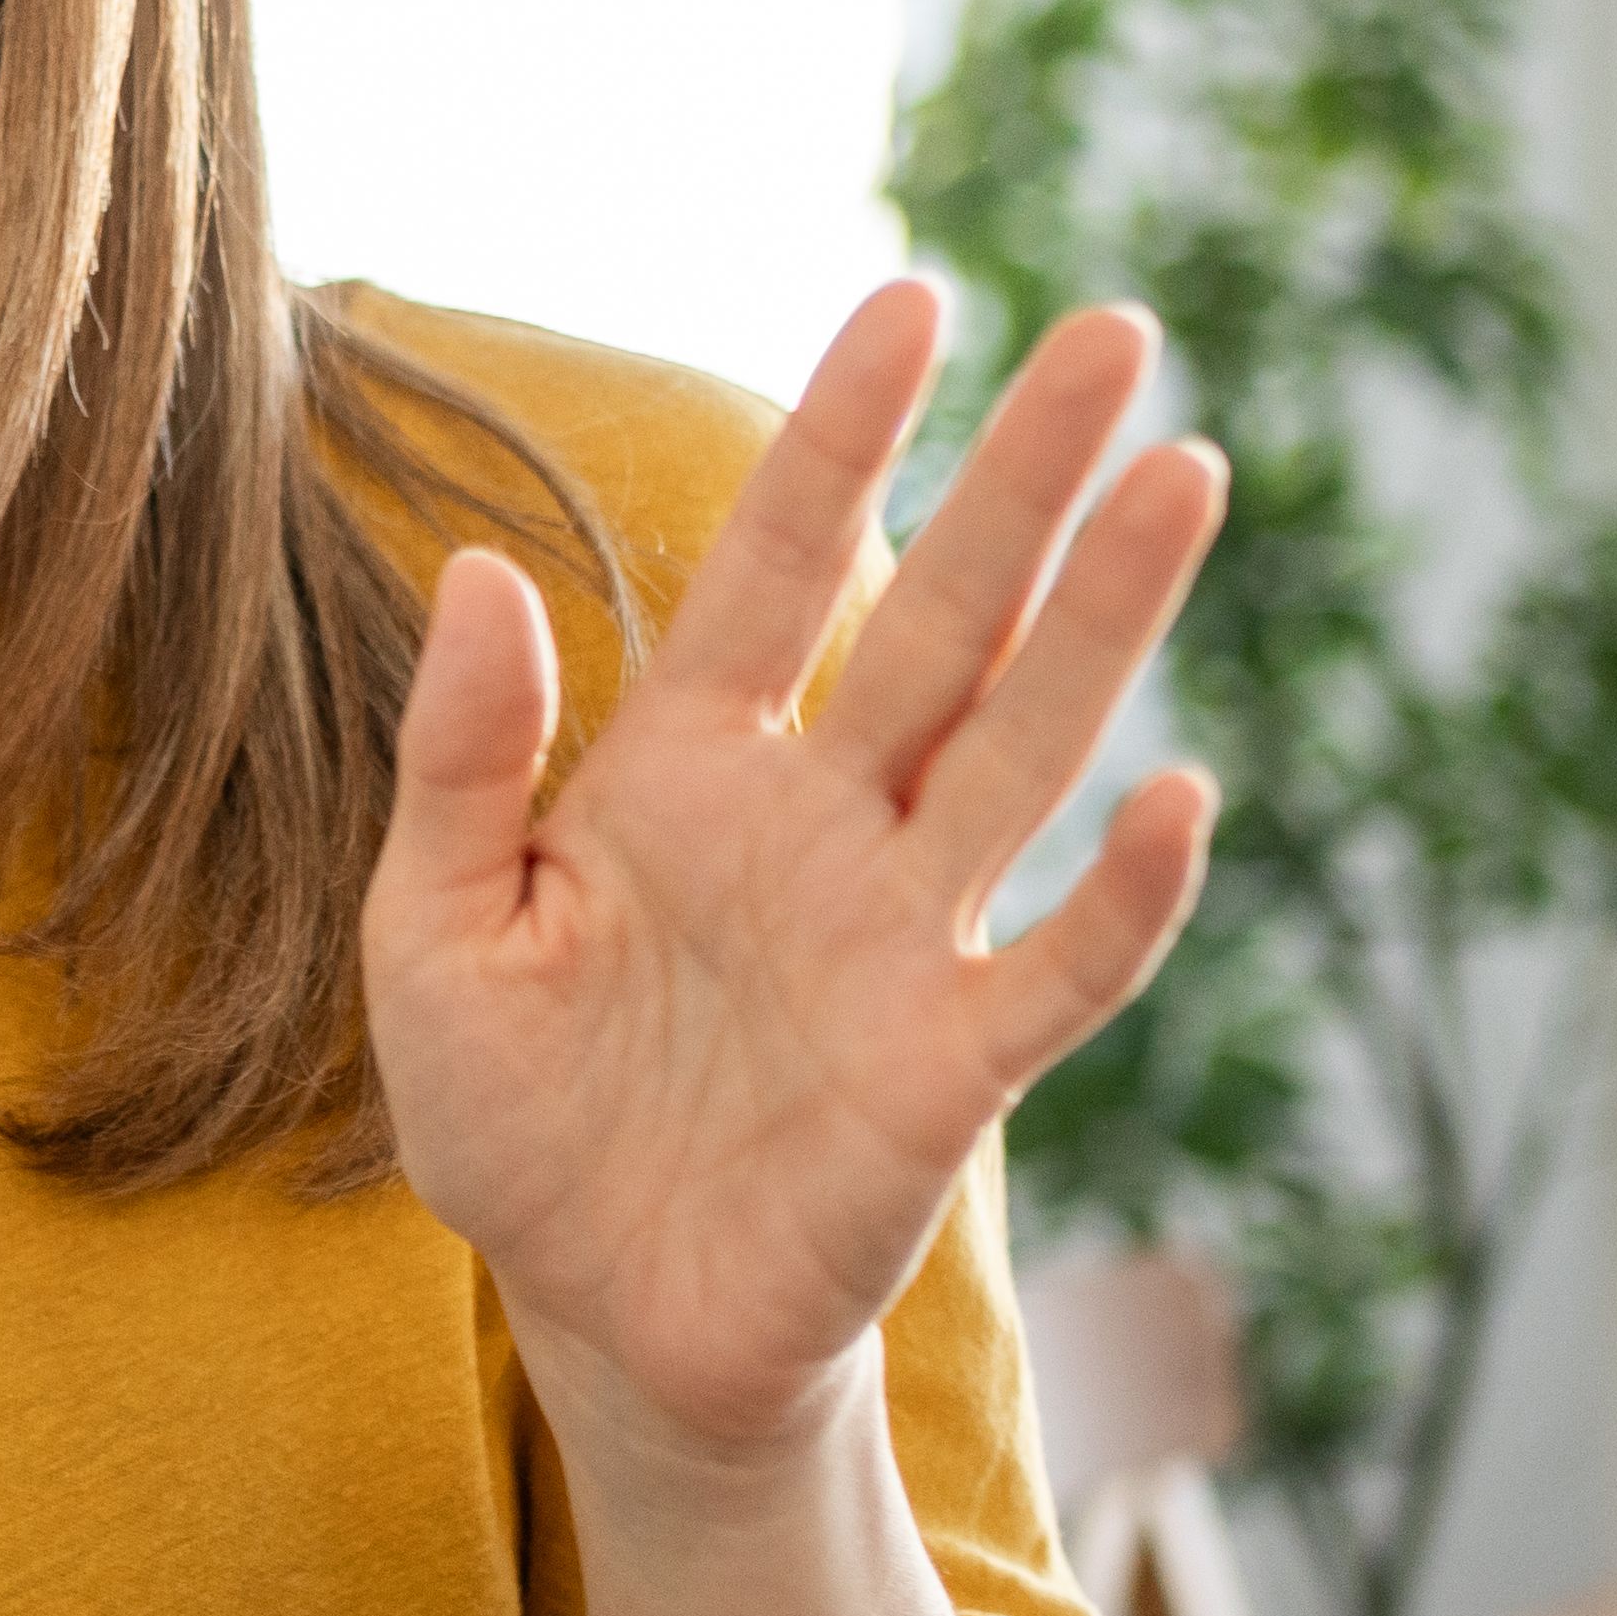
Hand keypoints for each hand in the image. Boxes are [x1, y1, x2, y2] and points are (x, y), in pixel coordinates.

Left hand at [366, 285, 1224, 1475]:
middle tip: (1116, 334)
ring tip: (1182, 477)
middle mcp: (821, 824)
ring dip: (1105, 620)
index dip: (843, 439)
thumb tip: (484, 571)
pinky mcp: (946, 1070)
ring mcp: (900, 937)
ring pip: (1026, 749)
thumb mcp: (434, 930)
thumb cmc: (512, 1116)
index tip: (911, 301)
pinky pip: (1055, 967)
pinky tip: (1178, 797)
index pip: (782, 565)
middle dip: (1024, 480)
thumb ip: (462, 760)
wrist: (592, 1314)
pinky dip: (1123, 895)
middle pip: (946, 620)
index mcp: (689, 768)